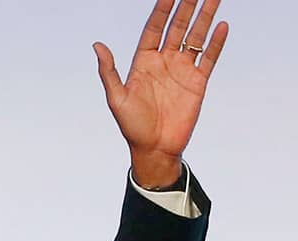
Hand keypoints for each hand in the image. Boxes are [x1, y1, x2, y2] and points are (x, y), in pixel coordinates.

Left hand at [93, 0, 228, 186]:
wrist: (154, 149)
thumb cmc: (131, 126)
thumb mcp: (116, 98)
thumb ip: (109, 71)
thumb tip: (97, 46)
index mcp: (143, 62)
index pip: (154, 29)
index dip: (162, 10)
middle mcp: (163, 62)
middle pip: (177, 28)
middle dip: (186, 7)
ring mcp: (182, 70)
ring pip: (195, 37)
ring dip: (205, 18)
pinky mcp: (198, 82)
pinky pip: (209, 57)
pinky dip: (216, 42)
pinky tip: (222, 25)